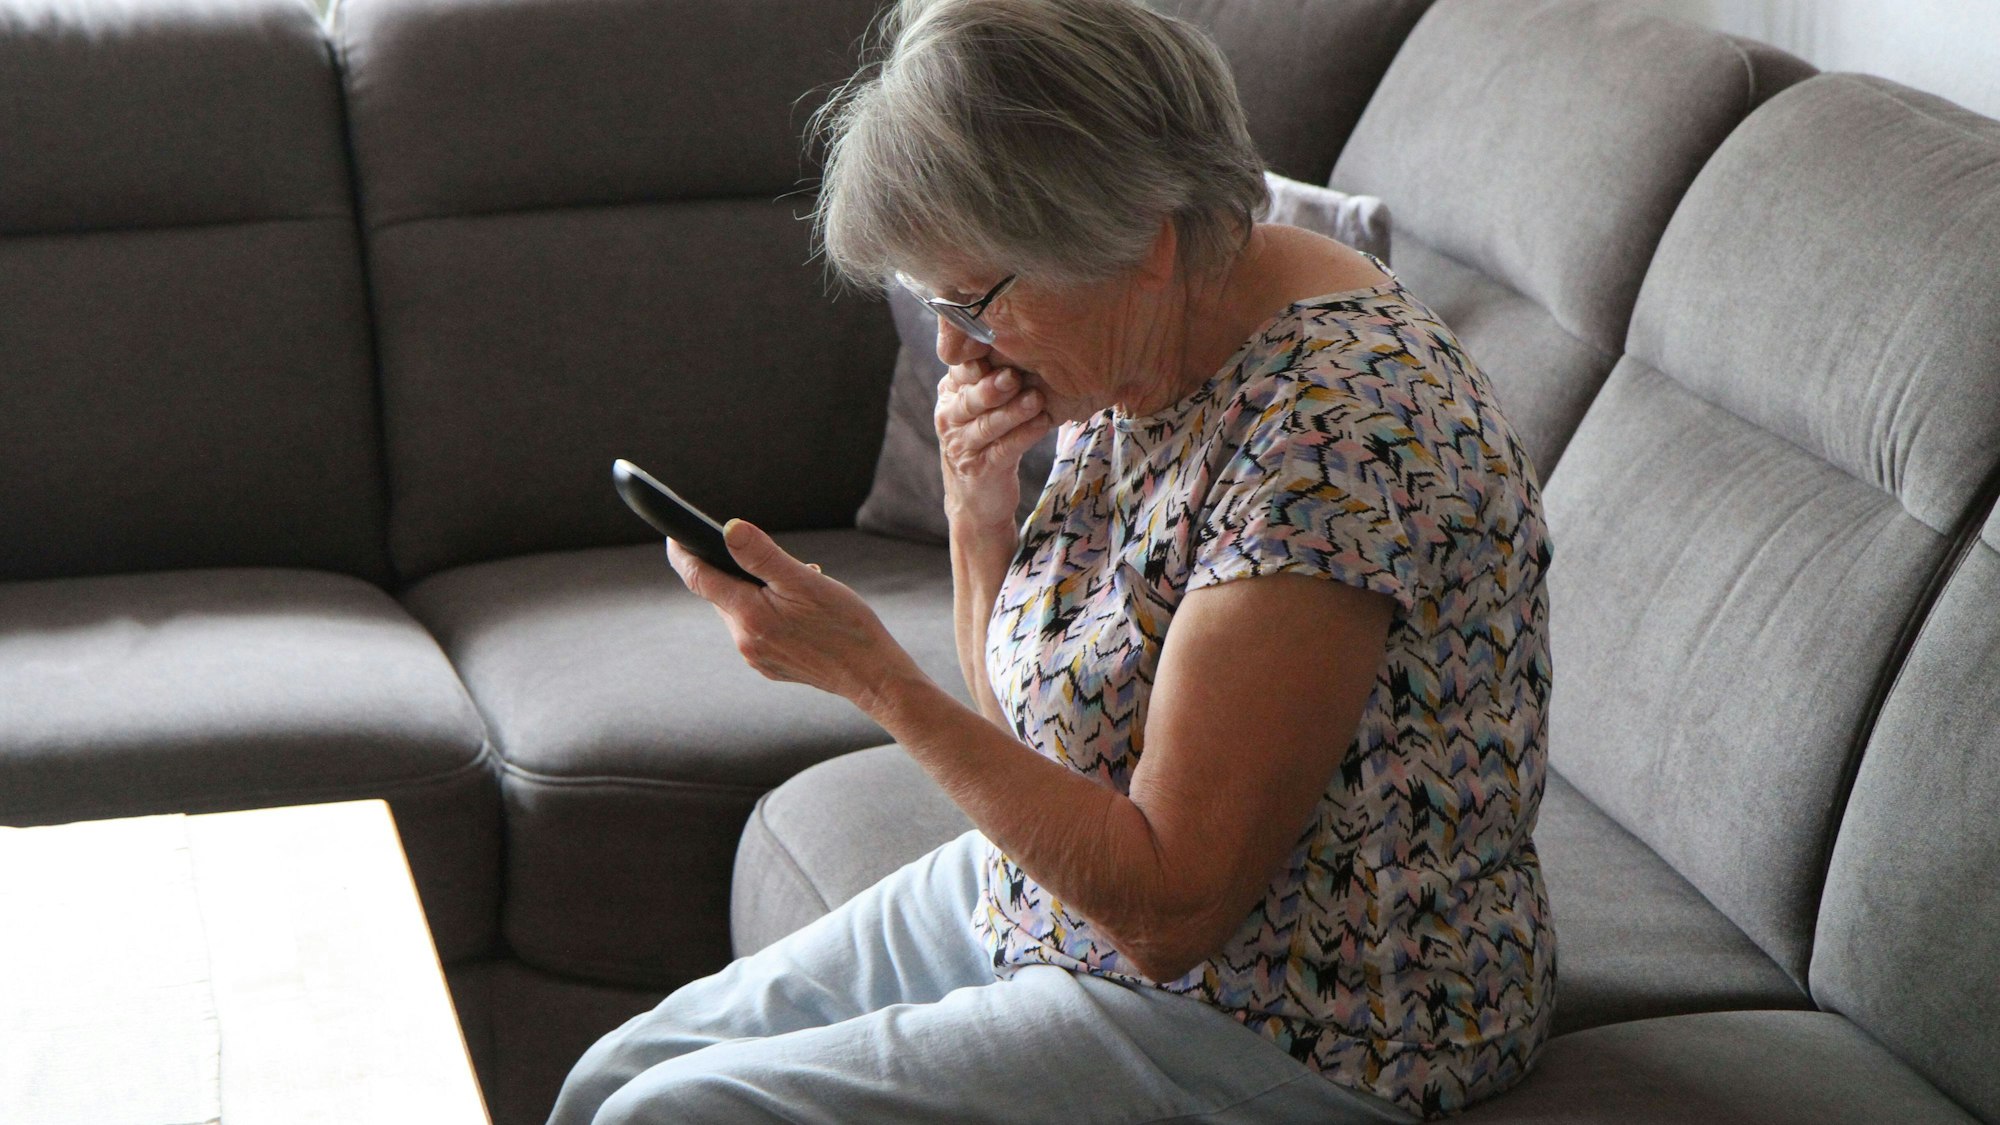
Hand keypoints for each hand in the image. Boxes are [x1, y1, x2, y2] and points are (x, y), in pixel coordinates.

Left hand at [666, 520, 919, 707]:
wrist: (873, 675)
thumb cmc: (845, 626)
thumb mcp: (805, 582)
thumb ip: (762, 555)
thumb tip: (727, 529)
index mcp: (748, 615)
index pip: (698, 577)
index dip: (683, 552)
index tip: (675, 532)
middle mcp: (744, 639)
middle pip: (721, 593)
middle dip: (738, 570)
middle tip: (778, 561)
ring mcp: (756, 656)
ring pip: (740, 610)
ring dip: (757, 592)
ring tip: (799, 588)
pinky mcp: (769, 666)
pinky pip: (756, 629)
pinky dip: (769, 612)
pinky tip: (801, 613)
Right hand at [934, 359, 1054, 532]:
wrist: (977, 498)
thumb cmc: (986, 440)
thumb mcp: (981, 405)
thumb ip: (990, 376)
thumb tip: (1022, 339)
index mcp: (950, 395)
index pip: (961, 372)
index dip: (980, 361)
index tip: (1001, 348)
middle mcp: (949, 418)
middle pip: (970, 399)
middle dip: (992, 386)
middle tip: (1014, 375)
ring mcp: (962, 446)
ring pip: (987, 425)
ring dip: (1012, 412)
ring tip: (1035, 400)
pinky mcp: (981, 470)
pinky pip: (1004, 450)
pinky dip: (1023, 436)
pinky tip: (1042, 425)